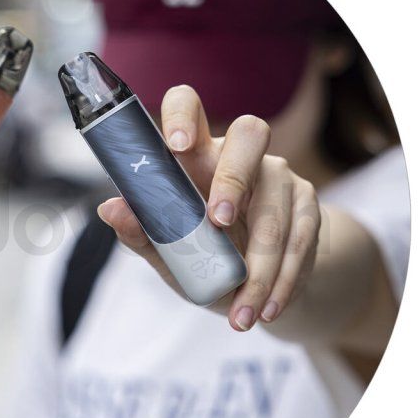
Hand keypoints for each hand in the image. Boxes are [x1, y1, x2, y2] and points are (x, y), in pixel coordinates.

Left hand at [97, 85, 320, 331]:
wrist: (257, 286)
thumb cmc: (201, 256)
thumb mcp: (167, 252)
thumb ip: (141, 232)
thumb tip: (109, 208)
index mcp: (195, 154)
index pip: (189, 106)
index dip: (183, 116)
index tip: (176, 146)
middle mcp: (240, 154)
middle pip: (250, 134)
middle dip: (234, 178)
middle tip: (218, 224)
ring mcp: (279, 176)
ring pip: (275, 207)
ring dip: (260, 266)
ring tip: (242, 312)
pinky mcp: (307, 206)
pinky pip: (300, 238)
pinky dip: (283, 280)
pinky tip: (267, 308)